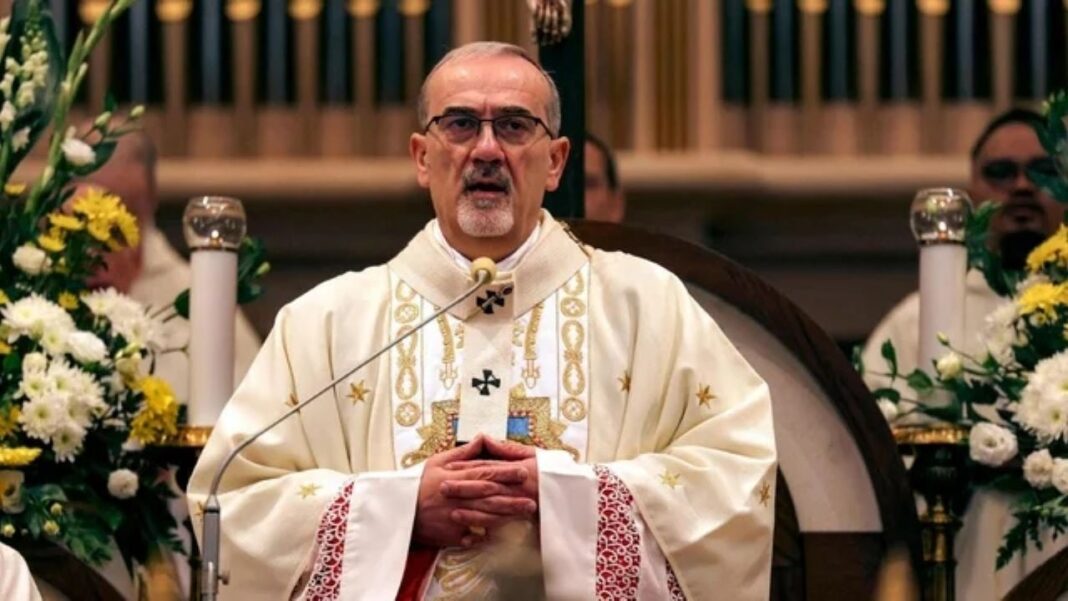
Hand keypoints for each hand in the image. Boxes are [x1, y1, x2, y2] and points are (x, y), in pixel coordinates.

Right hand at [414, 435, 536, 547]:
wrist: (398, 511)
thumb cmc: (419, 484)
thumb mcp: (437, 462)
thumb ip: (463, 453)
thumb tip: (483, 438)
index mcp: (454, 478)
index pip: (484, 473)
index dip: (504, 473)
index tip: (523, 472)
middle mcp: (456, 498)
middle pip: (489, 497)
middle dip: (513, 497)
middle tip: (533, 498)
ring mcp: (454, 518)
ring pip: (485, 517)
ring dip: (507, 516)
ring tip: (525, 514)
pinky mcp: (450, 536)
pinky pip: (472, 537)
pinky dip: (486, 537)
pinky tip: (503, 535)